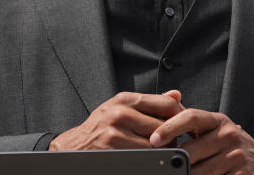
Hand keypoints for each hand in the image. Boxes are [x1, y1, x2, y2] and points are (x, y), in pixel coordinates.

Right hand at [49, 90, 183, 150]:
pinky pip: (143, 158)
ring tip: (157, 151)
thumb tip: (177, 94)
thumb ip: (150, 102)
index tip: (180, 124)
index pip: (166, 104)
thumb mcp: (121, 107)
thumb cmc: (101, 126)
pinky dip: (149, 159)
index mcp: (124, 100)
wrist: (74, 147)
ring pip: (155, 145)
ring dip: (161, 151)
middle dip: (170, 136)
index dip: (178, 115)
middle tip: (170, 142)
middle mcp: (119, 114)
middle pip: (163, 126)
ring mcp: (115, 135)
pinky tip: (146, 158)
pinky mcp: (113, 153)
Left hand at [149, 108, 253, 174]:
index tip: (153, 139)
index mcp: (219, 121)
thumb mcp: (215, 129)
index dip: (170, 127)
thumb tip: (165, 102)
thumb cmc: (231, 146)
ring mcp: (237, 157)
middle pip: (190, 151)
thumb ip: (190, 119)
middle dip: (174, 162)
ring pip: (199, 172)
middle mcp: (229, 135)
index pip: (191, 117)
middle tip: (160, 167)